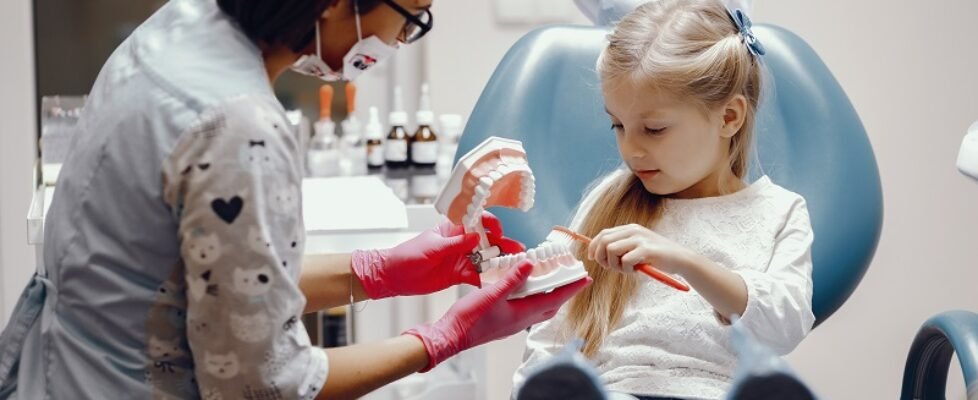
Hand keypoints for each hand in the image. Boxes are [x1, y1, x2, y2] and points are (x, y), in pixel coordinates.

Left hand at [352, 212, 524, 298]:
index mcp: (452, 229)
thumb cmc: (407, 255)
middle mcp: (460, 243)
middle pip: (486, 241)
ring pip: (485, 258)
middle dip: (502, 244)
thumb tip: (476, 236)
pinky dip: (488, 278)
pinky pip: (477, 275)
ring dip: (500, 261)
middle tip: (517, 250)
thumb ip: (455, 244)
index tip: (498, 231)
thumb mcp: (432, 248)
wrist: (394, 277)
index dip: (490, 224)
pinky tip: (499, 281)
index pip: (476, 221)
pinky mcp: (459, 275)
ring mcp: (461, 259)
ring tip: (515, 265)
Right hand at [404, 261, 590, 370]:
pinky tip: (526, 288)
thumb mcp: (492, 294)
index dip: (571, 288)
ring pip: (539, 307)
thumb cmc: (469, 319)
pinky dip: (533, 297)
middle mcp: (521, 320)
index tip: (586, 279)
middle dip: (564, 291)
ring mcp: (513, 322)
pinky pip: (526, 308)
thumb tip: (530, 264)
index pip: (554, 299)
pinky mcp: (504, 321)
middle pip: (551, 305)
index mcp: (522, 314)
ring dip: (549, 294)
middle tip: (573, 278)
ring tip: (554, 280)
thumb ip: (512, 279)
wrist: (451, 336)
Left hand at [587, 224, 692, 275]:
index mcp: (630, 229)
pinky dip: (627, 269)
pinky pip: (625, 260)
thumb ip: (621, 248)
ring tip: (628, 269)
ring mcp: (640, 239)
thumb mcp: (637, 248)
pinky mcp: (646, 250)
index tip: (592, 258)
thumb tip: (598, 254)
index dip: (593, 247)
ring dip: (615, 265)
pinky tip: (637, 270)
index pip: (603, 234)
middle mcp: (633, 231)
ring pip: (611, 250)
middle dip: (601, 257)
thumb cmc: (657, 257)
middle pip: (604, 241)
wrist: (681, 259)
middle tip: (611, 267)